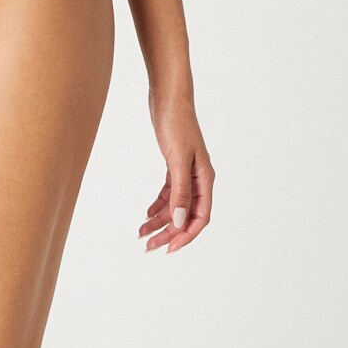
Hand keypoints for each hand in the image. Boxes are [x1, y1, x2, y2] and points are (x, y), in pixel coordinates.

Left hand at [139, 89, 213, 252]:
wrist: (168, 98)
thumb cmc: (176, 124)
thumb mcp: (177, 159)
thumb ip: (179, 192)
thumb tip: (180, 221)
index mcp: (205, 179)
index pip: (201, 217)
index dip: (186, 235)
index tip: (169, 249)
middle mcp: (199, 179)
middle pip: (186, 215)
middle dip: (168, 232)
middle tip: (149, 246)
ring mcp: (186, 172)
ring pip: (175, 206)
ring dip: (160, 221)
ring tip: (141, 233)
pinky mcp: (174, 166)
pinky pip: (169, 193)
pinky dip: (158, 205)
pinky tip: (146, 214)